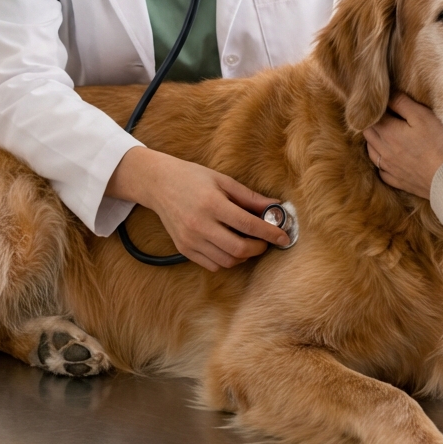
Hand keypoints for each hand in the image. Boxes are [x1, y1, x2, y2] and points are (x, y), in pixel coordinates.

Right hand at [106, 147, 289, 271]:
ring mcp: (190, 240)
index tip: (284, 236)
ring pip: (227, 261)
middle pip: (239, 250)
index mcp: (212, 204)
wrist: (158, 184)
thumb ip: (250, 197)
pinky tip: (230, 246)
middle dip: (259, 248)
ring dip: (243, 256)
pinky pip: (212, 265)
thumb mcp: (223, 181)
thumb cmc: (193, 178)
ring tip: (248, 243)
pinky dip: (226, 260)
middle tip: (265, 240)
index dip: (270, 233)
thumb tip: (276, 208)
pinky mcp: (184, 249)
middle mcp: (200, 225)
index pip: (249, 225)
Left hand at [364, 94, 442, 199]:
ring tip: (385, 135)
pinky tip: (389, 158)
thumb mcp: (422, 116)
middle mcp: (383, 150)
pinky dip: (381, 162)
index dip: (377, 108)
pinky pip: (381, 170)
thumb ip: (402, 103)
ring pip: (371, 150)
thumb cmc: (439, 143)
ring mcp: (388, 167)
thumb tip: (387, 95)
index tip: (386, 103)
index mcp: (387, 132)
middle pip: (368, 132)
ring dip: (374, 141)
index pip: (372, 116)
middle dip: (373, 122)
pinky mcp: (397, 181)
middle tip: (386, 116)